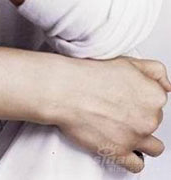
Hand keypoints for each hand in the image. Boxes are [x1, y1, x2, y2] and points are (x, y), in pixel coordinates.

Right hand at [49, 54, 169, 173]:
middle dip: (139, 115)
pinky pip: (137, 164)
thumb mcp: (126, 61)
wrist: (65, 89)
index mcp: (153, 95)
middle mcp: (149, 118)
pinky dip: (132, 158)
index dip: (142, 96)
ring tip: (124, 128)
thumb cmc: (89, 74)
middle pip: (154, 121)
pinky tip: (122, 146)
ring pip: (153, 146)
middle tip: (117, 106)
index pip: (158, 100)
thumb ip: (154, 71)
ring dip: (141, 138)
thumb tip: (168, 86)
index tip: (128, 95)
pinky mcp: (119, 152)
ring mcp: (135, 137)